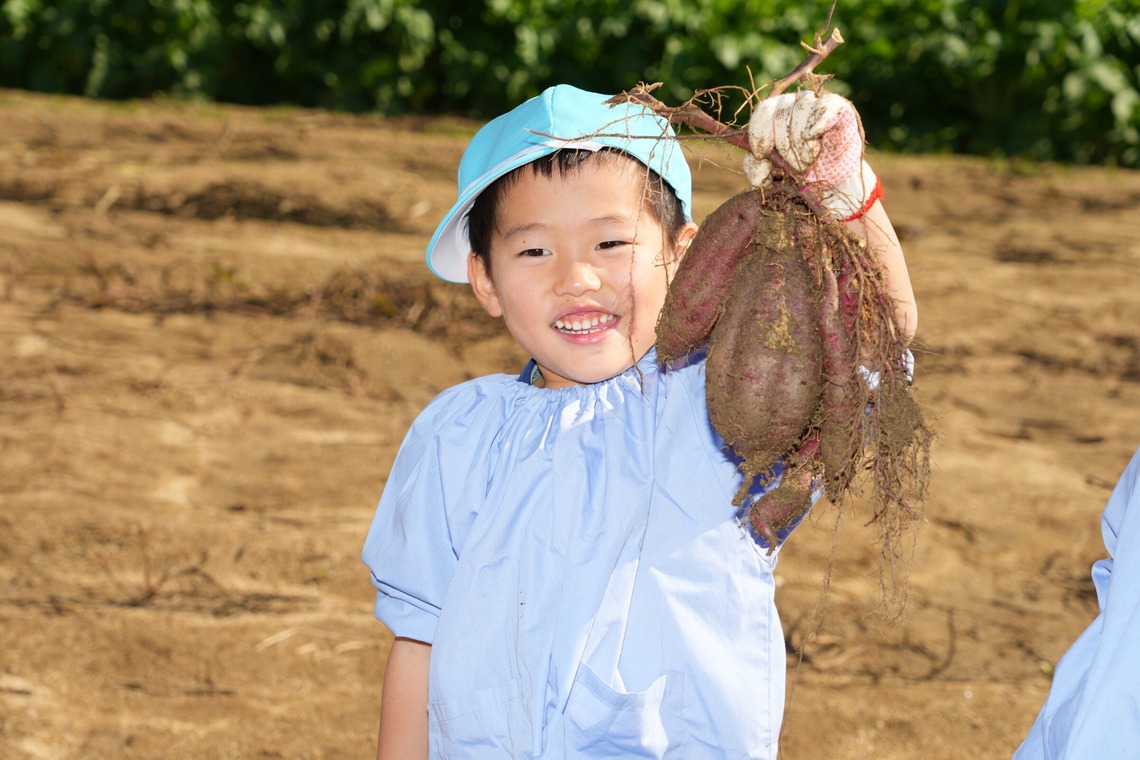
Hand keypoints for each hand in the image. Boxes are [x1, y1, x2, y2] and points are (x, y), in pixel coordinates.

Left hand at [742, 91, 881, 220]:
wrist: (833, 183)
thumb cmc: (800, 174)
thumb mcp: (772, 174)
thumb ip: (756, 167)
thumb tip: (756, 156)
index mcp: (774, 114)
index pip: (763, 110)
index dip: (760, 133)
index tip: (763, 154)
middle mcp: (794, 102)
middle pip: (780, 113)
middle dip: (784, 146)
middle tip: (795, 166)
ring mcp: (817, 102)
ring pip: (801, 110)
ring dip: (803, 143)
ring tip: (810, 159)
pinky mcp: (838, 107)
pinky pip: (825, 106)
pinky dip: (819, 124)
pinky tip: (815, 137)